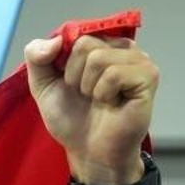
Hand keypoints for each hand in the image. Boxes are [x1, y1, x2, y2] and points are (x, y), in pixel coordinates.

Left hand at [24, 34, 158, 184]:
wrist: (88, 150)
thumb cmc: (71, 118)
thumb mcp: (42, 85)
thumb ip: (36, 58)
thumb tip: (54, 40)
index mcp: (101, 44)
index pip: (74, 34)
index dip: (62, 62)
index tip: (67, 82)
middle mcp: (123, 47)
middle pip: (84, 44)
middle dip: (73, 76)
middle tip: (85, 94)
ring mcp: (139, 60)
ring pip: (98, 58)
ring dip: (88, 86)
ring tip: (98, 99)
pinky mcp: (148, 76)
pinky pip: (113, 74)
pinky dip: (103, 93)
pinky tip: (112, 103)